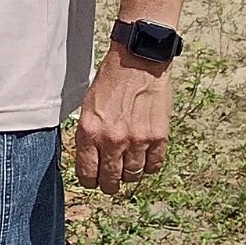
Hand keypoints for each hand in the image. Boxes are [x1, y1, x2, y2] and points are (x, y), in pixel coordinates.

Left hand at [71, 48, 172, 194]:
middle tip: (111, 181)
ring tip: (128, 166)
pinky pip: (154, 165)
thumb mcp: (88, 107)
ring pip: (133, 176)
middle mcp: (112, 140)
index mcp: (90, 132)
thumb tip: (90, 160)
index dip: (90, 181)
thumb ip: (89, 135)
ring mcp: (137, 140)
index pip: (87, 174)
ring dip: (129, 174)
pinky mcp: (158, 136)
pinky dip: (149, 165)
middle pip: (111, 181)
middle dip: (109, 184)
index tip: (93, 180)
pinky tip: (145, 157)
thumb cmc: (111, 80)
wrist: (138, 60)